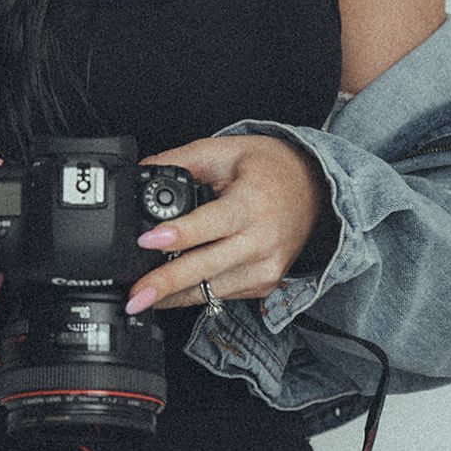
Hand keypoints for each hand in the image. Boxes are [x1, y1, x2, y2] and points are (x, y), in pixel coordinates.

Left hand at [124, 135, 333, 314]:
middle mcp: (262, 241)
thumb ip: (181, 160)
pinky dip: (195, 294)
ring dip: (174, 296)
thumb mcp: (225, 151)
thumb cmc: (270, 168)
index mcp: (252, 204)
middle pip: (207, 267)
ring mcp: (266, 268)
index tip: (147, 241)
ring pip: (213, 289)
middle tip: (134, 295)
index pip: (210, 223)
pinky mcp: (265, 284)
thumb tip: (140, 171)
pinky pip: (223, 295)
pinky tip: (170, 294)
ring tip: (141, 299)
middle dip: (167, 283)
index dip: (177, 234)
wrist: (315, 189)